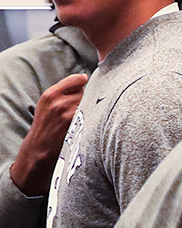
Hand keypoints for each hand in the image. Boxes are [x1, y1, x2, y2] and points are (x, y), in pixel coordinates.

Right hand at [10, 73, 85, 196]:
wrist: (40, 149)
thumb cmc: (46, 125)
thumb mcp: (47, 104)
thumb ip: (64, 90)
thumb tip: (85, 78)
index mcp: (50, 95)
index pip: (79, 79)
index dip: (84, 85)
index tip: (84, 90)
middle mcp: (60, 103)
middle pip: (88, 91)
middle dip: (88, 98)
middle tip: (80, 110)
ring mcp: (70, 115)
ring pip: (93, 103)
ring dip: (93, 109)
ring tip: (83, 119)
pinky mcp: (80, 126)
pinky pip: (95, 115)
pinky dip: (96, 118)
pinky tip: (87, 125)